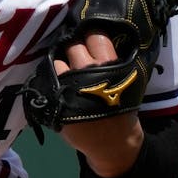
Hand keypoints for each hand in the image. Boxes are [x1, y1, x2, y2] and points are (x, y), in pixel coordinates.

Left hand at [53, 31, 144, 177]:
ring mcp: (71, 84)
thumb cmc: (122, 108)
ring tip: (68, 70)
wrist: (113, 142)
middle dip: (75, 48)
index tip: (89, 39)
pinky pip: (49, 78)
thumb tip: (99, 35)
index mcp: (111, 65)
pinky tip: (59, 83)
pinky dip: (54, 78)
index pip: (95, 35)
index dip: (91, 36)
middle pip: (73, 45)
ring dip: (62, 63)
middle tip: (78, 55)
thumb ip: (115, 58)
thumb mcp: (128, 80)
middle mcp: (89, 71)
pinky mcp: (57, 97)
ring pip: (58, 60)